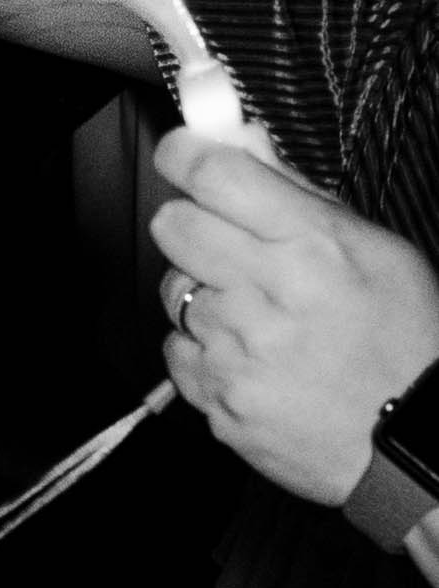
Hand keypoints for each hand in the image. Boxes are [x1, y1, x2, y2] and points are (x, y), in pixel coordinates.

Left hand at [154, 127, 438, 501]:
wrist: (414, 443)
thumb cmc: (408, 341)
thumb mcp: (379, 250)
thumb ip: (301, 194)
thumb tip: (242, 143)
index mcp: (312, 246)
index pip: (212, 174)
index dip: (186, 155)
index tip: (184, 155)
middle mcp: (267, 295)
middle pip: (173, 225)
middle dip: (192, 223)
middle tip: (228, 241)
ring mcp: (237, 352)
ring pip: (175, 290)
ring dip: (205, 292)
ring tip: (258, 313)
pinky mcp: (219, 399)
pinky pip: (178, 350)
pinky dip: (205, 349)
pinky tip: (252, 356)